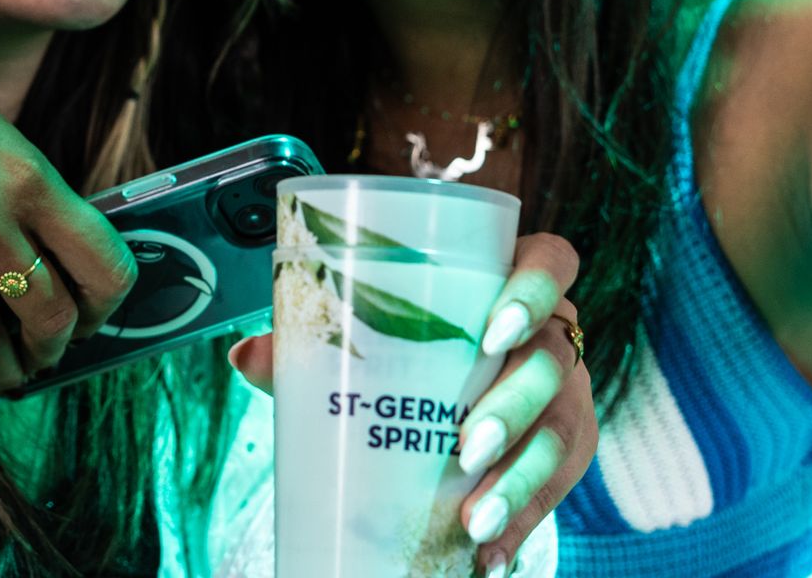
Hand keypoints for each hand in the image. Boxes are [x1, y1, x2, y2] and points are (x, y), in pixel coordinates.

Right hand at [0, 14, 135, 391]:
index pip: (104, 270)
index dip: (106, 310)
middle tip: (45, 354)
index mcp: (29, 178)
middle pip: (50, 319)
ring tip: (3, 374)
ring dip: (2, 370)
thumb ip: (31, 202)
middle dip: (54, 349)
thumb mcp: (0, 137)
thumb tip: (57, 274)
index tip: (93, 318)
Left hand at [228, 232, 594, 574]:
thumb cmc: (405, 344)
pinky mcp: (564, 446)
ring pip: (566, 429)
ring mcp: (566, 391)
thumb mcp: (364, 338)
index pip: (551, 262)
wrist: (442, 383)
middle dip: (515, 407)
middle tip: (465, 448)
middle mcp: (552, 332)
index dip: (534, 291)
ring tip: (476, 521)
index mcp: (510, 282)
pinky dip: (525, 524)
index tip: (492, 333)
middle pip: (555, 359)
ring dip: (523, 479)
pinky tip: (490, 558)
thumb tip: (245, 357)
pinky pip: (558, 486)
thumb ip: (311, 344)